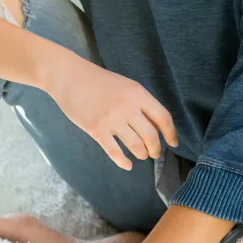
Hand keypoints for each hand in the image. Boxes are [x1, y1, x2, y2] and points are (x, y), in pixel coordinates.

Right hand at [43, 54, 179, 169]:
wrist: (69, 77)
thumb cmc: (99, 81)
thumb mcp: (126, 86)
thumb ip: (141, 104)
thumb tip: (157, 127)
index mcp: (138, 93)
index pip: (163, 118)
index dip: (171, 133)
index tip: (173, 143)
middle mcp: (128, 107)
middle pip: (151, 136)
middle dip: (155, 149)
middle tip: (154, 153)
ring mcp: (111, 119)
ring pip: (136, 146)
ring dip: (141, 154)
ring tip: (141, 155)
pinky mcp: (96, 130)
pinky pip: (115, 152)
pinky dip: (123, 162)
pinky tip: (127, 165)